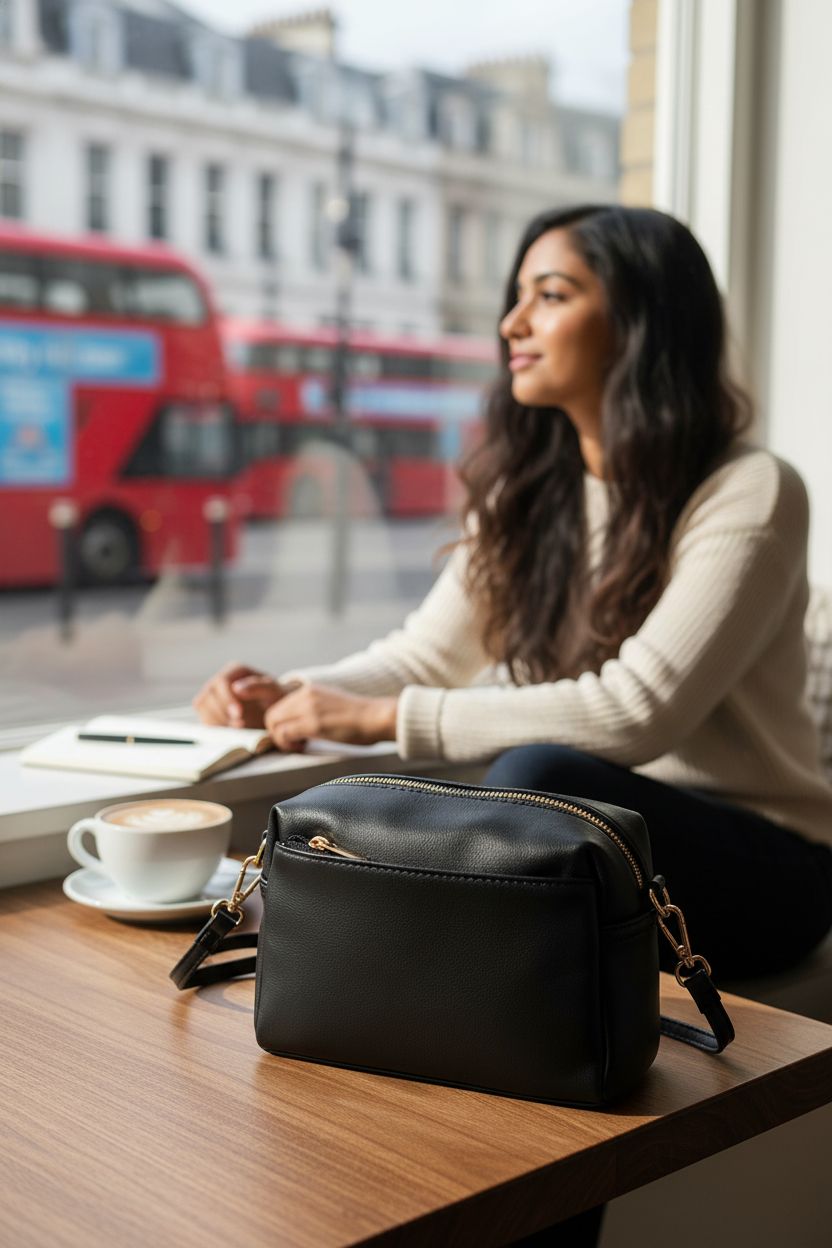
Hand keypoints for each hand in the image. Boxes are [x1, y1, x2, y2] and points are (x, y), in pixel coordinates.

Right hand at [193, 662, 283, 727]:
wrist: (274, 712)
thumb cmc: (276, 699)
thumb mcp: (273, 692)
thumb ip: (258, 687)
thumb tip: (237, 688)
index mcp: (235, 670)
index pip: (221, 682)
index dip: (227, 699)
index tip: (239, 714)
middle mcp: (220, 680)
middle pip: (208, 695)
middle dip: (222, 713)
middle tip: (240, 725)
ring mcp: (212, 694)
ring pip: (201, 706)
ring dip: (217, 721)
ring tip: (237, 728)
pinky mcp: (209, 709)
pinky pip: (202, 717)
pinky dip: (214, 727)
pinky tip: (230, 731)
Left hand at [264, 682, 398, 752]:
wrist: (377, 716)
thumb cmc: (361, 716)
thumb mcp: (331, 702)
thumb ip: (314, 707)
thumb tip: (301, 723)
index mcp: (309, 690)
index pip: (279, 707)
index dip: (282, 724)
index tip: (295, 734)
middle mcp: (305, 695)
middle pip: (272, 715)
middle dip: (277, 732)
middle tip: (294, 743)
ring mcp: (308, 708)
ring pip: (273, 724)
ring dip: (281, 740)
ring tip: (299, 746)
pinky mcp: (312, 723)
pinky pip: (283, 734)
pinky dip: (287, 745)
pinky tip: (303, 747)